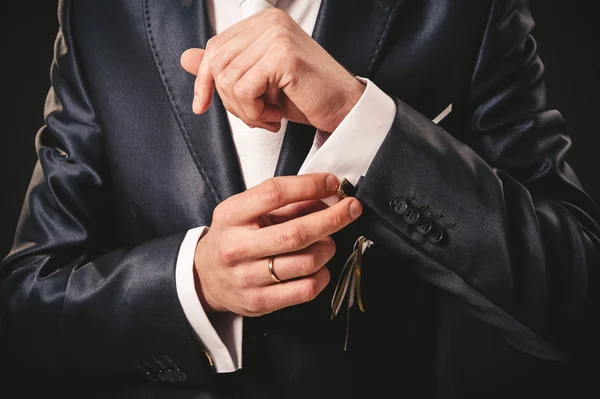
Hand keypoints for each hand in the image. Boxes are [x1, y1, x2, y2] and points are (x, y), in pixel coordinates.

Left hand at [180, 8, 365, 132]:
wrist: (344, 109)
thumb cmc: (307, 97)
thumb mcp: (258, 83)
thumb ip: (225, 68)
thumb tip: (186, 57)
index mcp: (262, 23)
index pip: (214, 48)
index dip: (203, 81)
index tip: (202, 105)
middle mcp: (269, 22)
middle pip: (217, 63)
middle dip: (229, 101)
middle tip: (255, 115)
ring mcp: (276, 35)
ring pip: (228, 79)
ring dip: (244, 110)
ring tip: (268, 116)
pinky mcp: (283, 54)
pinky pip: (244, 88)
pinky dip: (254, 111)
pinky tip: (275, 115)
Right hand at [194, 173, 362, 315]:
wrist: (203, 277)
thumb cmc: (231, 238)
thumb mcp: (245, 211)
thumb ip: (283, 203)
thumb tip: (326, 194)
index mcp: (232, 216)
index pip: (274, 194)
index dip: (309, 185)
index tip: (331, 183)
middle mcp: (238, 247)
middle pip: (296, 233)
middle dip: (333, 218)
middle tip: (351, 209)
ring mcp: (248, 278)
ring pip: (306, 262)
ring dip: (328, 247)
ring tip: (328, 241)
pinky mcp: (260, 301)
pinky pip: (306, 289)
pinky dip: (322, 274)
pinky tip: (320, 265)